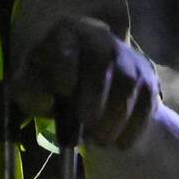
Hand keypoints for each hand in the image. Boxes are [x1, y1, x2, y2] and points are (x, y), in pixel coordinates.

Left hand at [10, 16, 158, 149]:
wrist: (89, 87)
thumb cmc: (53, 86)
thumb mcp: (32, 87)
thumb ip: (30, 92)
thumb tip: (47, 101)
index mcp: (65, 35)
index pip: (67, 47)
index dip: (65, 69)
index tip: (64, 92)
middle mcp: (100, 39)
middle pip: (102, 63)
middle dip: (94, 100)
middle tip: (85, 127)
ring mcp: (128, 59)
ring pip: (127, 86)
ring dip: (113, 120)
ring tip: (99, 139)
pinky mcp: (147, 79)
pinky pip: (145, 104)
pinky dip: (132, 129)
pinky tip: (118, 143)